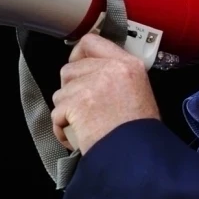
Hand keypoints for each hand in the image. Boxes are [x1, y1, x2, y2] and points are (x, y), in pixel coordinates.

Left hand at [51, 33, 160, 153]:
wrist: (138, 156)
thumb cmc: (141, 132)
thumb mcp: (140, 91)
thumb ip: (118, 76)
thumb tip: (93, 76)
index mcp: (128, 64)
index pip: (91, 42)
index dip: (78, 55)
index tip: (77, 67)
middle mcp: (109, 70)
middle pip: (69, 70)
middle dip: (71, 90)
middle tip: (83, 106)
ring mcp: (90, 86)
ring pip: (60, 93)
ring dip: (67, 110)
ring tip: (83, 125)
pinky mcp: (75, 104)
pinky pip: (57, 114)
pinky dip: (62, 128)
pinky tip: (76, 137)